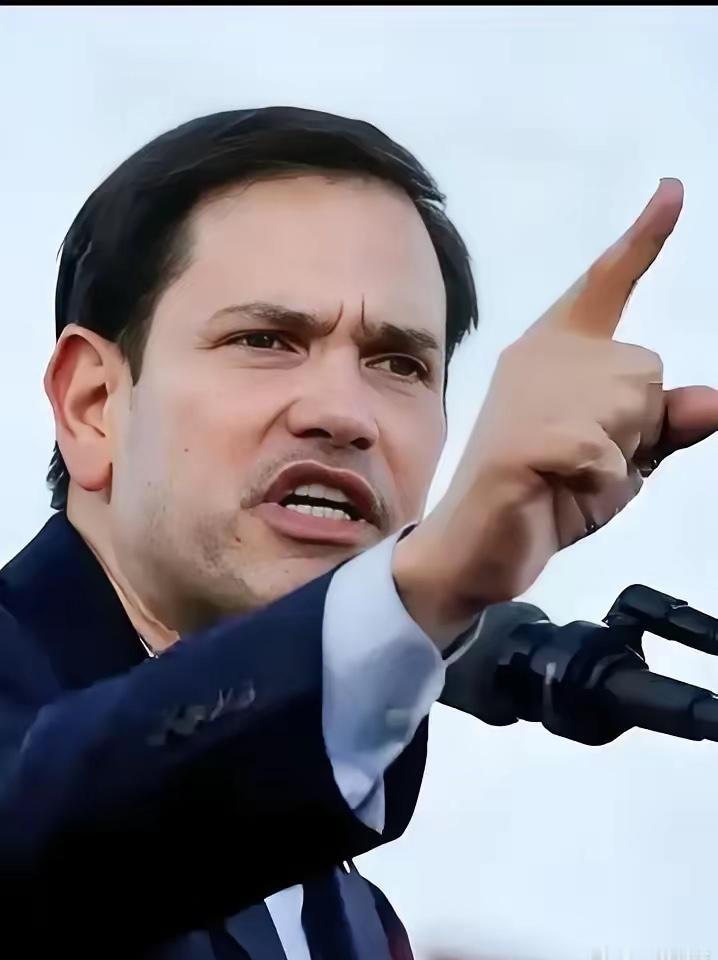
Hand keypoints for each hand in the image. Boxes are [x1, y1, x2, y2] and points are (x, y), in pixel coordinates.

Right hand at [393, 179, 717, 647]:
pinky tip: (558, 494)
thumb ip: (661, 426)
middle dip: (636, 428)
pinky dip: (598, 489)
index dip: (644, 238)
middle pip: (646, 370)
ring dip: (619, 460)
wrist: (472, 545)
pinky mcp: (526, 437)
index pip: (606, 285)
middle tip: (582, 464)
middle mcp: (542, 355)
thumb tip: (712, 402)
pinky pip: (607, 458)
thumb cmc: (544, 497)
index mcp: (555, 351)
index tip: (673, 190)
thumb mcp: (619, 459)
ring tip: (566, 480)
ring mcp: (530, 392)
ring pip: (634, 408)